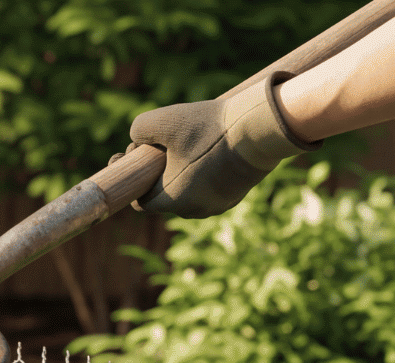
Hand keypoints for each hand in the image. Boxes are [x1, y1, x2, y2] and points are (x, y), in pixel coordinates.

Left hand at [129, 74, 315, 218]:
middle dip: (158, 173)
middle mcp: (194, 210)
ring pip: (187, 193)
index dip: (134, 180)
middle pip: (165, 196)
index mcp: (173, 201)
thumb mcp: (164, 119)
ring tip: (183, 147)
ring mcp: (217, 206)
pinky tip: (205, 151)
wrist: (261, 129)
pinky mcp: (234, 197)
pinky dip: (201, 175)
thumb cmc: (210, 127)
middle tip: (159, 146)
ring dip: (180, 174)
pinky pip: (208, 189)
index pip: (142, 202)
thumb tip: (135, 142)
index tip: (132, 155)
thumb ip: (138, 130)